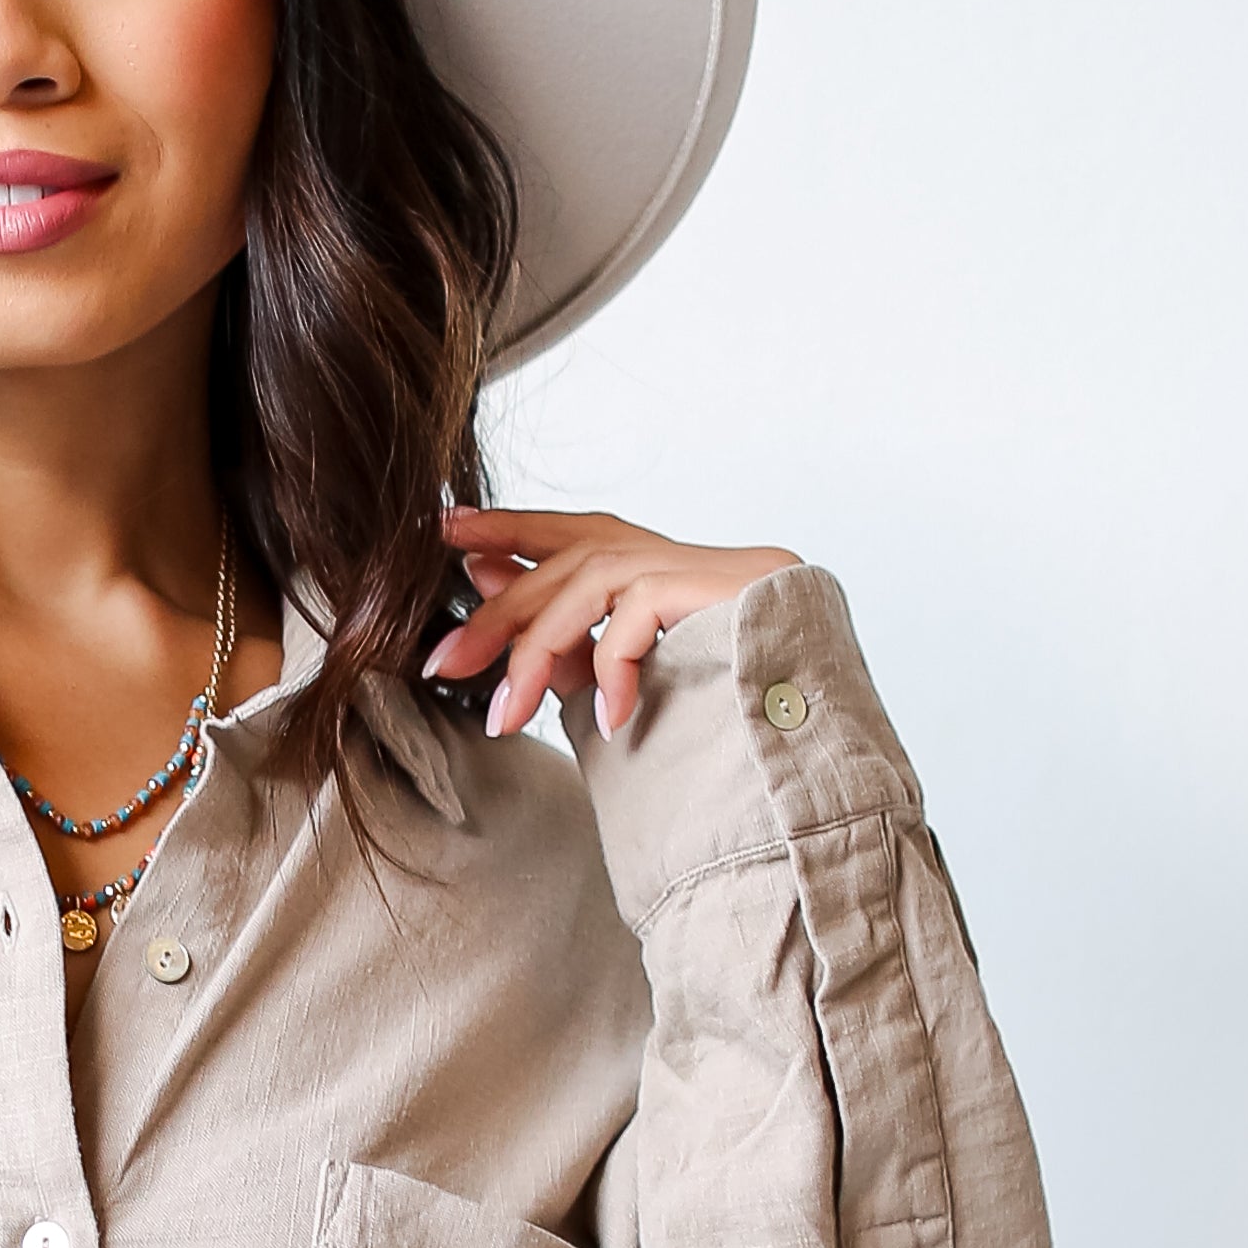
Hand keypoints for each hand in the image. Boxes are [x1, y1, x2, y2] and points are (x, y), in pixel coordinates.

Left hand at [426, 508, 800, 740]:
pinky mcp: (705, 585)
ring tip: (506, 719)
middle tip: (440, 665)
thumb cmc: (714, 682)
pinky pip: (632, 620)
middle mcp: (654, 549)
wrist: (807, 695)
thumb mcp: (614, 660)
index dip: (500, 526)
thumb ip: (557, 628)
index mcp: (633, 560)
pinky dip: (611, 671)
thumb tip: (482, 578)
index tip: (444, 529)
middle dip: (493, 617)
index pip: (554, 533)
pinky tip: (608, 720)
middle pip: (556, 566)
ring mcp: (681, 564)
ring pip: (582, 589)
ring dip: (536, 657)